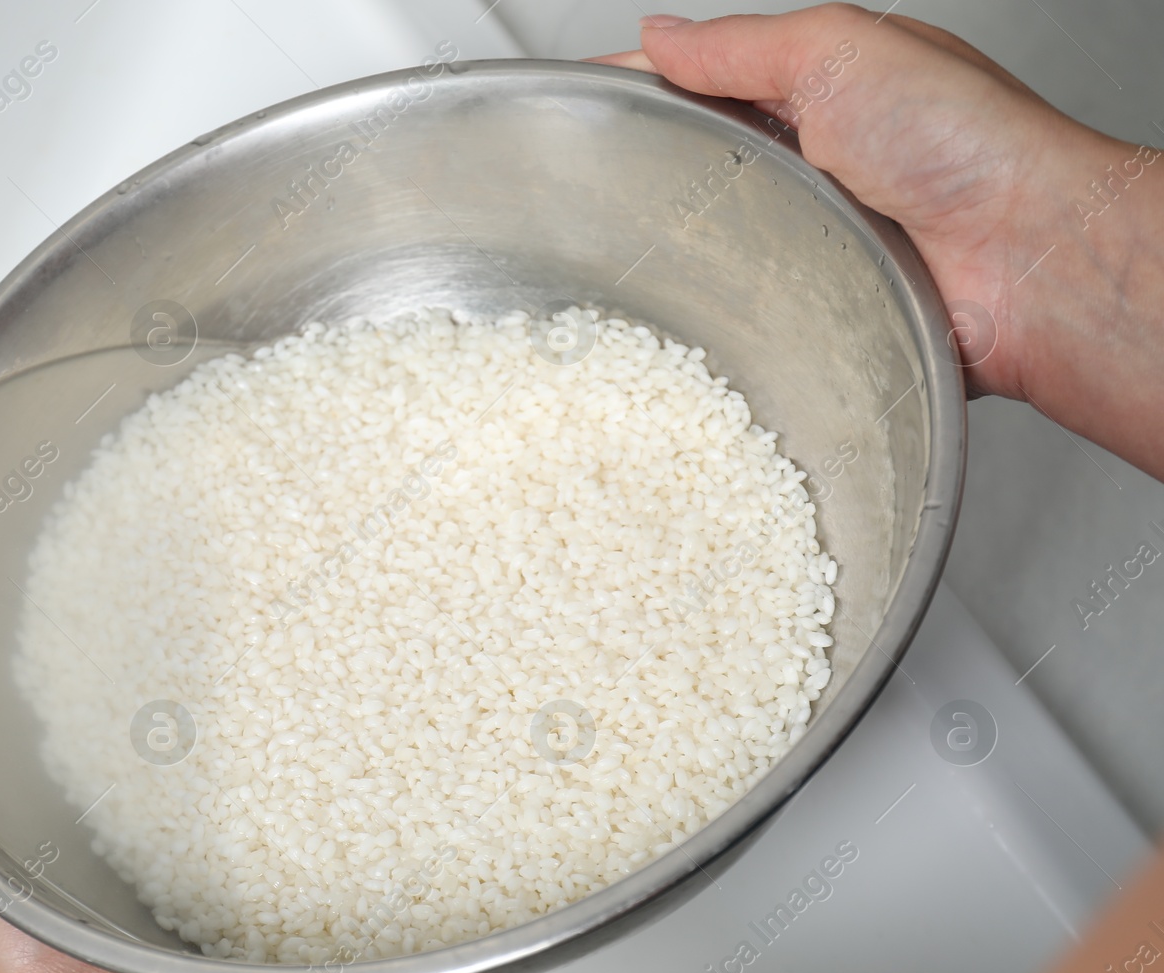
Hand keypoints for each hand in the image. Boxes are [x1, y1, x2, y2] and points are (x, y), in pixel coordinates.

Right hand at [592, 4, 1163, 479]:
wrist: (1028, 264)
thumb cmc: (966, 145)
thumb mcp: (841, 50)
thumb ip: (739, 46)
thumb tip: (657, 34)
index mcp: (818, 88)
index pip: (702, 79)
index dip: (637, 86)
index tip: (574, 102)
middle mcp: (813, 165)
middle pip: (698, 163)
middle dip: (644, 173)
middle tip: (588, 187)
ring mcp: (815, 240)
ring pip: (713, 241)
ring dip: (677, 249)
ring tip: (628, 255)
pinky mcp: (818, 308)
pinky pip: (746, 305)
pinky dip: (716, 307)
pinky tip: (689, 308)